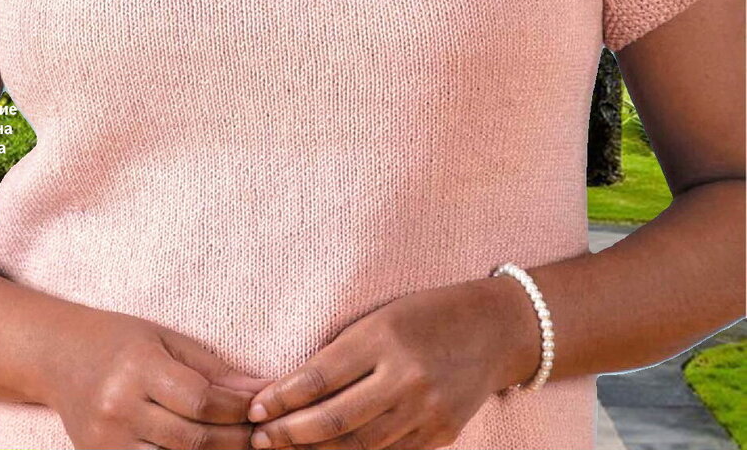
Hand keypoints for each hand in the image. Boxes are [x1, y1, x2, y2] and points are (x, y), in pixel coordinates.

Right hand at [45, 305, 273, 449]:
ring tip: (236, 446)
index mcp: (139, 367)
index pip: (201, 401)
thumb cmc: (119, 340)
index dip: (237, 410)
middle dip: (234, 441)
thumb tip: (262, 390)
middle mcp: (119, 408)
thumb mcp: (167, 339)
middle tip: (260, 436)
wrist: (58, 355)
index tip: (260, 408)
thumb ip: (214, 369)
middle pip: (191, 439)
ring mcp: (105, 441)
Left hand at [243, 280, 518, 449]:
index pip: (321, 375)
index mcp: (385, 335)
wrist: (494, 329)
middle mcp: (406, 374)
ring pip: (360, 446)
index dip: (283, 397)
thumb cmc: (426, 314)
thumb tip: (290, 388)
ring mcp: (426, 409)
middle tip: (260, 439)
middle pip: (336, 418)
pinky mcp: (441, 433)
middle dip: (291, 434)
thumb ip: (343, 351)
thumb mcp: (381, 316)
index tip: (255, 408)